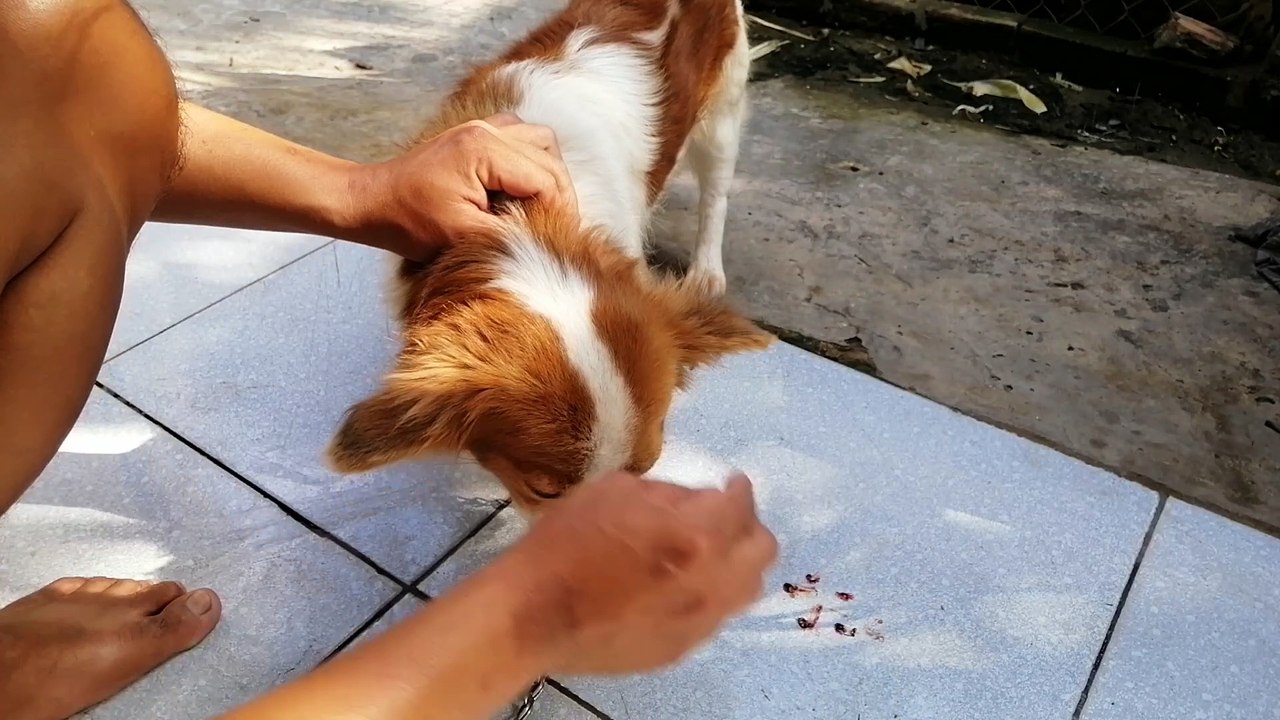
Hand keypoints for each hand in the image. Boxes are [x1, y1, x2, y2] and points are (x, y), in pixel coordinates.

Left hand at [347, 113, 577, 260]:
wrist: (371, 202)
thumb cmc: (408, 222)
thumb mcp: (463, 236)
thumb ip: (511, 232)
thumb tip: (548, 235)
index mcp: (485, 151)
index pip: (547, 180)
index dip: (561, 212)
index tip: (560, 241)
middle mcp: (487, 130)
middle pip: (550, 158)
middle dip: (560, 196)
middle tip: (558, 230)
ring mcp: (481, 127)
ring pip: (541, 141)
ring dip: (549, 174)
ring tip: (544, 208)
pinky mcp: (475, 134)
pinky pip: (520, 137)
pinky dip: (531, 160)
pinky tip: (524, 188)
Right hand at [506, 472, 777, 675]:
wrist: (535, 614)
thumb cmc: (566, 545)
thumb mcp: (614, 491)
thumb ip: (667, 493)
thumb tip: (691, 500)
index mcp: (697, 534)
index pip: (743, 505)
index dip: (738, 489)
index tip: (730, 484)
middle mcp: (711, 581)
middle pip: (763, 550)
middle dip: (747, 526)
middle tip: (722, 517)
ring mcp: (699, 621)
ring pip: (747, 589)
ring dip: (736, 564)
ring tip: (709, 553)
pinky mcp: (681, 648)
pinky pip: (715, 617)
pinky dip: (709, 595)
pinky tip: (681, 586)